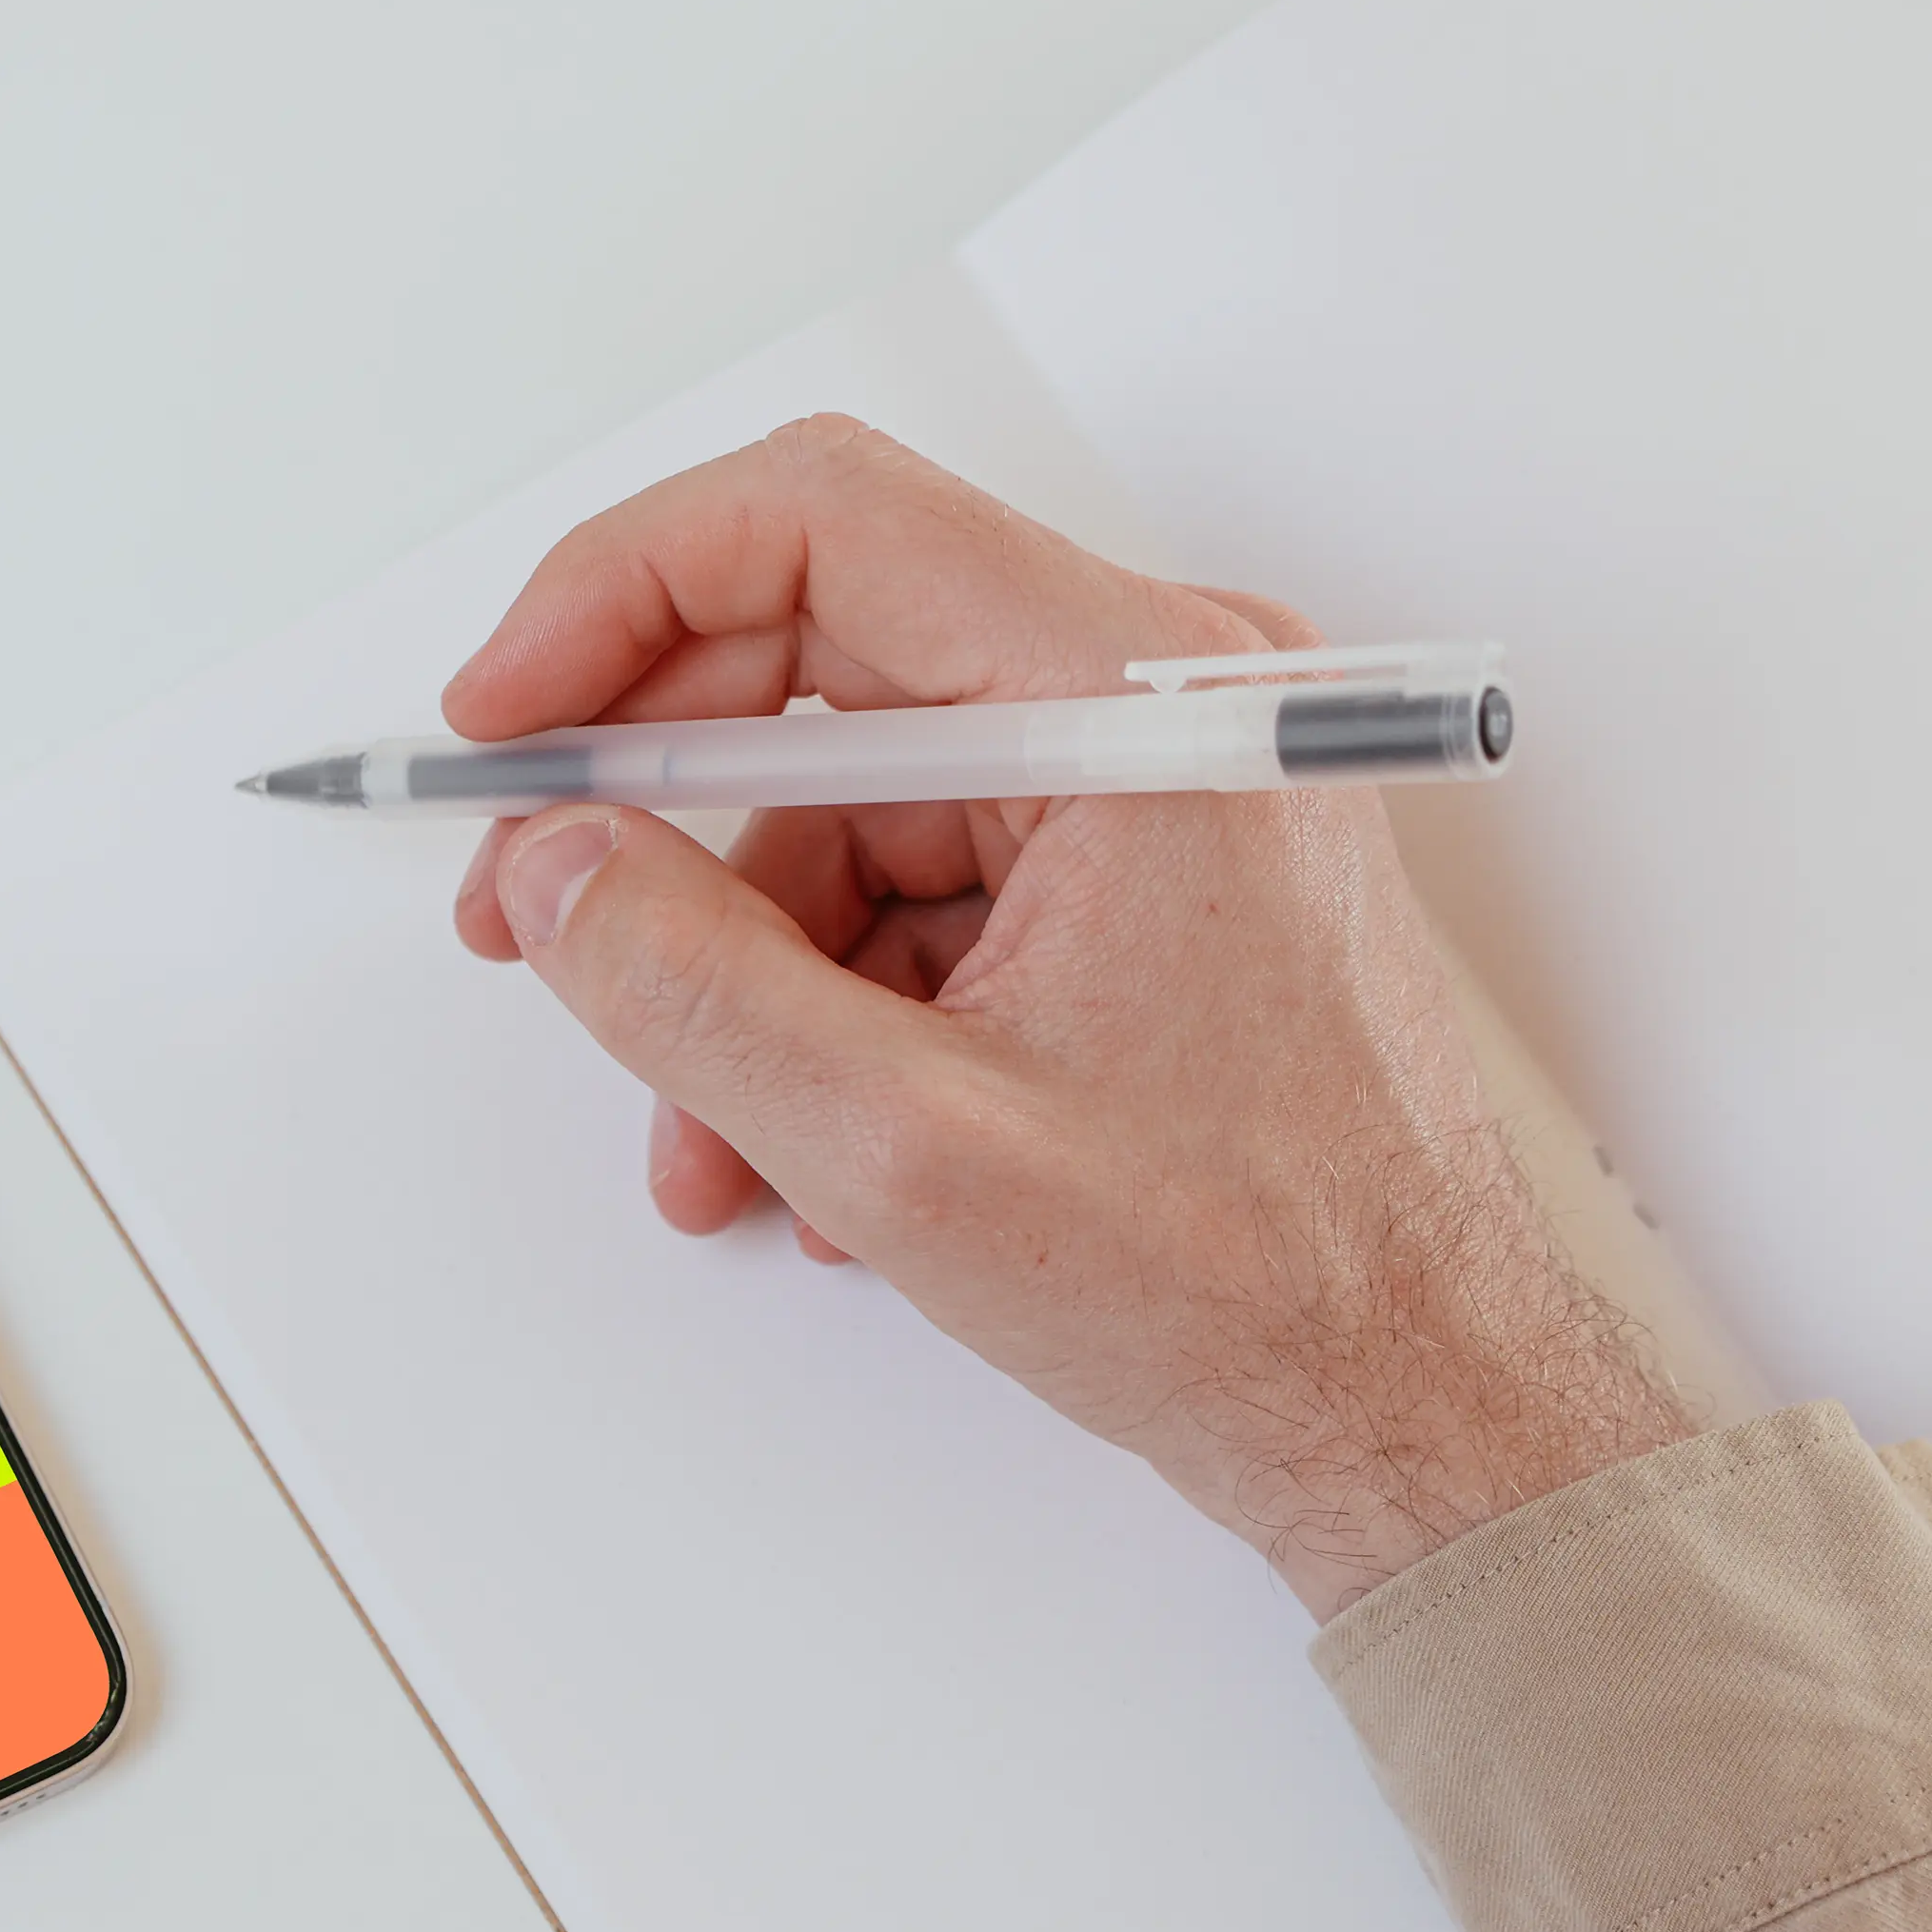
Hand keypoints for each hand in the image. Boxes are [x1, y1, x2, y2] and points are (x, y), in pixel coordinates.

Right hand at [443, 415, 1689, 1618]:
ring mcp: (1162, 785)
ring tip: (711, 1138)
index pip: (821, 524)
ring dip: (744, 963)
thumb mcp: (910, 1145)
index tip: (506, 724)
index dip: (618, 600)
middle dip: (655, 805)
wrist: (1425, 1407)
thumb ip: (696, 985)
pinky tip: (818, 1150)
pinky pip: (927, 885)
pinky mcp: (1151, 874)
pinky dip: (836, 1005)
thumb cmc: (1258, 1279)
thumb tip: (557, 869)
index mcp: (1138, 700)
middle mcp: (1163, 699)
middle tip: (535, 916)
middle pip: (823, 655)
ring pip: (856, 800)